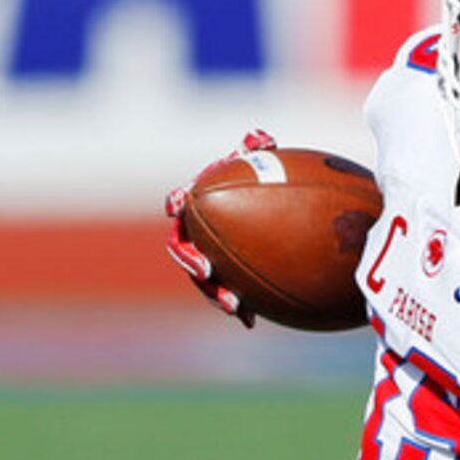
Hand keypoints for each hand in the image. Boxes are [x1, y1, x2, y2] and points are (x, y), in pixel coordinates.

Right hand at [163, 129, 278, 325]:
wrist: (283, 216)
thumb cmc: (266, 184)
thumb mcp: (263, 167)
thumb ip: (259, 151)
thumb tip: (261, 139)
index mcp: (199, 204)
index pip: (181, 202)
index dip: (177, 202)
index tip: (178, 204)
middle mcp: (198, 232)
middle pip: (185, 249)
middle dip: (191, 261)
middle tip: (206, 269)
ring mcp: (211, 257)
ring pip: (205, 279)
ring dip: (214, 292)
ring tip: (232, 305)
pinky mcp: (228, 278)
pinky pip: (228, 294)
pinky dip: (238, 306)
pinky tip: (249, 320)